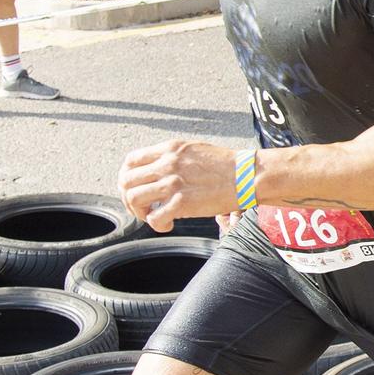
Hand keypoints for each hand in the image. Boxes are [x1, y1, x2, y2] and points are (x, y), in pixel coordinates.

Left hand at [118, 139, 238, 232]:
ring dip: (140, 212)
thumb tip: (158, 170)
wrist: (247, 175)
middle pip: (126, 181)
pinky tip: (169, 225)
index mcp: (169, 149)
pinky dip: (157, 225)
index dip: (127, 177)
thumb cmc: (226, 165)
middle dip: (128, 198)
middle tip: (142, 207)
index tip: (135, 188)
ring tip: (153, 215)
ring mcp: (173, 183)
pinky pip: (154, 218)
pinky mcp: (182, 203)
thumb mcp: (194, 149)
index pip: (131, 160)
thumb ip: (173, 157)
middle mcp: (167, 164)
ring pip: (134, 198)